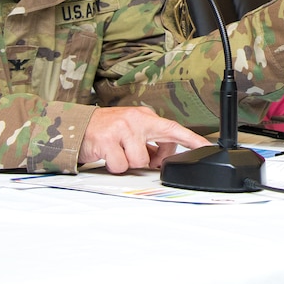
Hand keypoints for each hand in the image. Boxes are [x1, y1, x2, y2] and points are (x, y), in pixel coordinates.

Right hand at [79, 106, 210, 173]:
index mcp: (145, 117)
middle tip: (139, 155)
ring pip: (138, 162)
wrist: (76, 126)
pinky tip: (108, 155)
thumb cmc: (107, 130)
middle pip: (157, 152)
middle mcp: (135, 120)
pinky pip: (120, 165)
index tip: (208, 147)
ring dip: (127, 163)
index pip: (174, 128)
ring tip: (117, 152)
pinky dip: (114, 166)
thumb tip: (161, 158)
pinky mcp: (107, 140)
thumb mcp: (132, 130)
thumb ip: (149, 141)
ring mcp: (121, 129)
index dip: (192, 139)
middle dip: (151, 160)